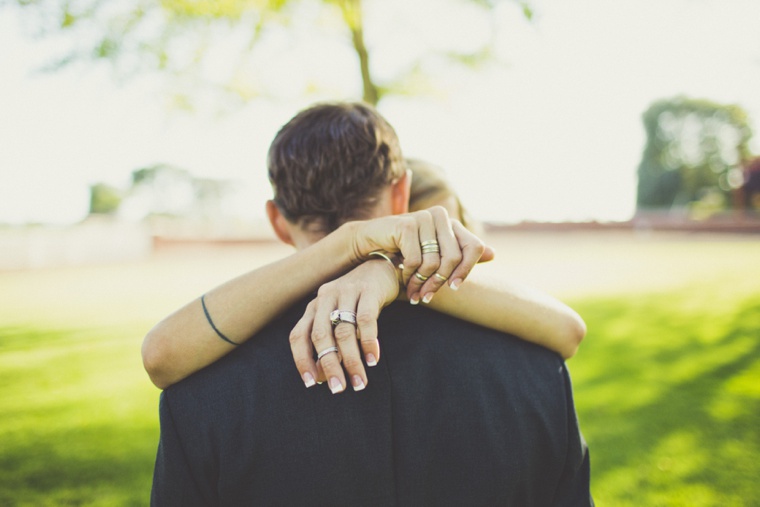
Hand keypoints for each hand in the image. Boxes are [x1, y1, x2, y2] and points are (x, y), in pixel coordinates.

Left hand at [289, 259, 399, 392]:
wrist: (382, 269)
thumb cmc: (358, 303)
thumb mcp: (339, 320)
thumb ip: (330, 344)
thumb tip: (322, 377)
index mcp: (313, 306)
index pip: (299, 335)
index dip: (302, 360)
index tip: (311, 384)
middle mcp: (325, 297)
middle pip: (321, 336)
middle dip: (329, 366)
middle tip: (338, 389)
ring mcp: (346, 290)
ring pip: (344, 331)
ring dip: (351, 360)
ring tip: (360, 382)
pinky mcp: (368, 289)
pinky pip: (367, 319)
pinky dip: (368, 342)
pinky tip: (373, 360)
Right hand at [350, 206, 494, 302]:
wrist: (369, 242)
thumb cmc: (403, 251)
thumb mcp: (433, 255)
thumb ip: (461, 255)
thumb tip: (492, 254)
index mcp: (451, 223)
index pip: (474, 247)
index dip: (467, 270)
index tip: (453, 288)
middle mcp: (440, 216)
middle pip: (454, 258)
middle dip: (439, 282)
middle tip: (427, 297)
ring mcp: (424, 218)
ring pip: (434, 262)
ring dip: (422, 282)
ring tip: (413, 292)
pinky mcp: (406, 224)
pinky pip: (415, 261)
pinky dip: (408, 275)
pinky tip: (402, 277)